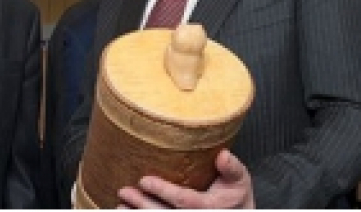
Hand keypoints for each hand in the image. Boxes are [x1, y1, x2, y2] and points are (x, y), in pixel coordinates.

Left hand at [117, 149, 254, 207]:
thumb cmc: (237, 197)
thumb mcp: (240, 179)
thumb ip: (232, 168)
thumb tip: (223, 154)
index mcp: (209, 208)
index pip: (183, 200)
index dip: (163, 191)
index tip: (145, 180)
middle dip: (142, 205)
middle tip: (125, 191)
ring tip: (120, 205)